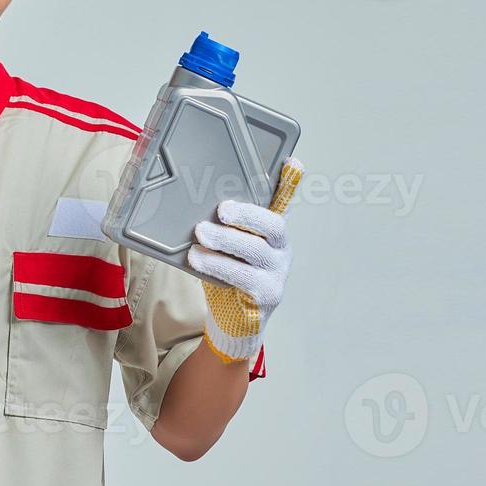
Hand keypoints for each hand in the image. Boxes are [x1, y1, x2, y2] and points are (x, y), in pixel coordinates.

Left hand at [187, 157, 303, 363]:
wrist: (232, 323)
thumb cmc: (228, 277)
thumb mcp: (224, 247)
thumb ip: (221, 227)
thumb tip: (192, 204)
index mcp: (272, 231)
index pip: (283, 202)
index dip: (289, 183)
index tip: (293, 162)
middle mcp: (281, 249)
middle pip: (272, 225)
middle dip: (246, 215)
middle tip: (220, 212)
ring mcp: (278, 273)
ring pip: (256, 251)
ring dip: (225, 241)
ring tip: (200, 235)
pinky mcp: (267, 294)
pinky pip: (244, 277)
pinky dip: (218, 265)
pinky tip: (198, 259)